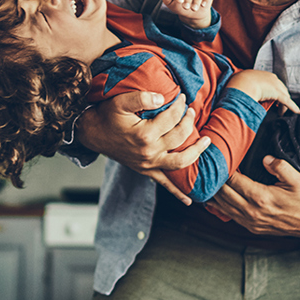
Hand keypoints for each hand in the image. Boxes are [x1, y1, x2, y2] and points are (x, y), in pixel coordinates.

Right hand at [76, 91, 209, 203]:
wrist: (93, 133)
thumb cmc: (107, 116)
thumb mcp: (120, 101)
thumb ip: (141, 98)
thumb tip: (162, 98)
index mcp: (144, 134)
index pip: (172, 117)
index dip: (180, 105)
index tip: (183, 97)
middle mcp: (149, 152)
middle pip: (180, 136)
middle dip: (189, 121)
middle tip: (191, 111)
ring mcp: (148, 164)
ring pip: (180, 162)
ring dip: (196, 152)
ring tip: (206, 141)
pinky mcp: (146, 171)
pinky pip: (164, 184)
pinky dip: (178, 193)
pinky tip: (189, 201)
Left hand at [208, 156, 299, 236]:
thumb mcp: (297, 180)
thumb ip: (280, 166)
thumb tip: (265, 158)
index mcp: (261, 197)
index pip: (233, 181)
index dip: (223, 170)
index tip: (217, 159)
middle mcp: (252, 211)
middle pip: (223, 194)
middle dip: (213, 181)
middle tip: (205, 168)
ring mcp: (251, 222)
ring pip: (223, 207)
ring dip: (213, 195)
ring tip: (203, 183)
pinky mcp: (252, 227)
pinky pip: (230, 216)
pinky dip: (219, 207)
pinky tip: (214, 199)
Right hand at [225, 70, 299, 113]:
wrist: (240, 84)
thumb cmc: (237, 84)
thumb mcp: (241, 83)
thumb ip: (245, 86)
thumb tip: (241, 91)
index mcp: (262, 75)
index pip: (272, 83)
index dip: (273, 91)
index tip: (271, 97)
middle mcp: (271, 78)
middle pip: (281, 88)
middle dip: (281, 97)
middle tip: (278, 106)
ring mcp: (275, 84)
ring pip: (284, 95)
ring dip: (284, 105)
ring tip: (281, 112)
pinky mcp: (277, 93)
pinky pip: (287, 101)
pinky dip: (293, 107)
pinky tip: (297, 112)